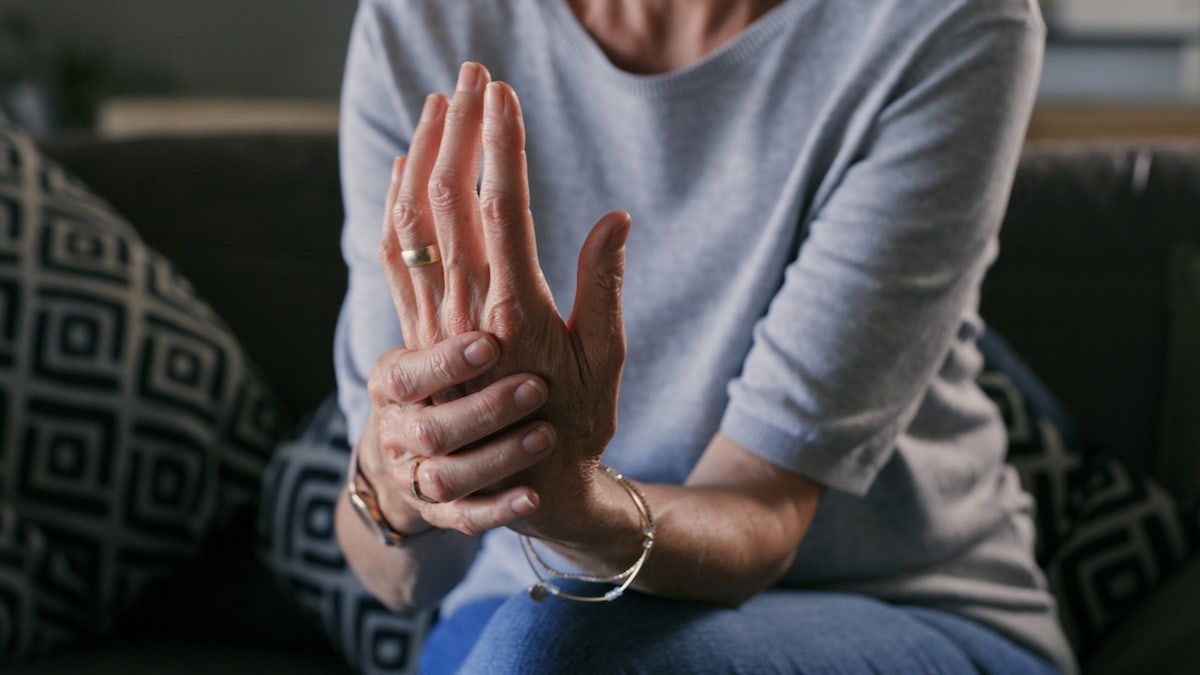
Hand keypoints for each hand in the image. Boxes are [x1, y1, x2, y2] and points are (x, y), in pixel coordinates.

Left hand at [367, 62, 630, 537]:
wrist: (525, 489)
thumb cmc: (576, 426)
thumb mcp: (606, 363)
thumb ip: (604, 287)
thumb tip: (614, 217)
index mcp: (516, 313)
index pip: (500, 209)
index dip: (500, 147)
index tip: (504, 94)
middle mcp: (464, 313)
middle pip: (449, 201)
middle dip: (460, 129)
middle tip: (474, 75)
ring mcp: (433, 322)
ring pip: (413, 222)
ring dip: (423, 155)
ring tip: (439, 103)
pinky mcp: (417, 333)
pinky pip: (394, 257)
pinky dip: (396, 204)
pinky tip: (406, 169)